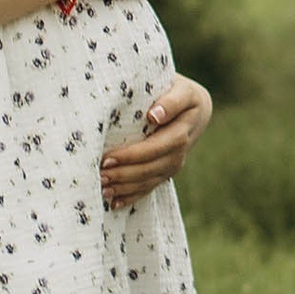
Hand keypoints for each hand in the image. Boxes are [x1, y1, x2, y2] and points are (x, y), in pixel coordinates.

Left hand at [101, 73, 213, 208]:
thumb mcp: (182, 90)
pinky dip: (131, 197)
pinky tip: (114, 203)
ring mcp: (173, 165)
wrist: (196, 109)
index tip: (108, 157)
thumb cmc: (181, 93)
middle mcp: (179, 153)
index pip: (156, 147)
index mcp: (182, 131)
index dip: (132, 156)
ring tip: (102, 188)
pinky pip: (149, 188)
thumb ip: (171, 101)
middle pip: (150, 168)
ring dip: (124, 187)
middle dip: (123, 174)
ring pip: (148, 181)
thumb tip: (154, 115)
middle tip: (99, 174)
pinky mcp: (165, 173)